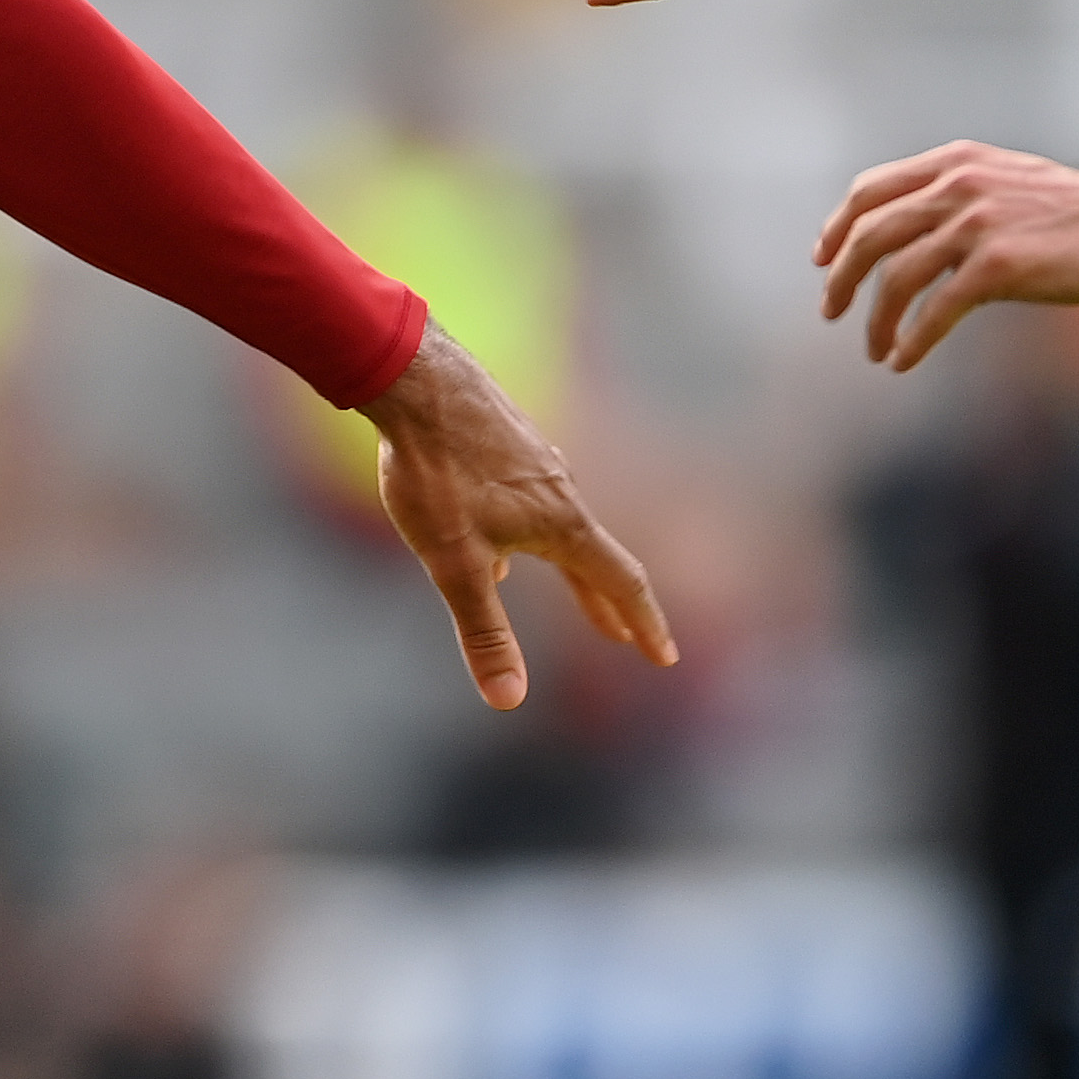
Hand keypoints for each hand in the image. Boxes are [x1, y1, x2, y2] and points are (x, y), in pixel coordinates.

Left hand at [361, 326, 676, 709]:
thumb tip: (510, 700)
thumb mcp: (454, 563)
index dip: (644, 623)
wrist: (413, 379)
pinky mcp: (509, 439)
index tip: (665, 656)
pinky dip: (534, 531)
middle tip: (625, 638)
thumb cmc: (436, 471)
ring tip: (572, 592)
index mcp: (562, 524)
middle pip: (595, 557)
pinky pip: (532, 497)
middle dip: (608, 603)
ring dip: (573, 565)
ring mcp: (537, 460)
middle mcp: (561, 489)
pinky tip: (494, 534)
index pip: (620, 582)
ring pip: (562, 525)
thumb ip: (484, 632)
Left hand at [817, 141, 1078, 371]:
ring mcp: (977, 224)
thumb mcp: (1010, 183)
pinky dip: (912, 339)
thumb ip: (961, 195)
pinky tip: (903, 359)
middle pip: (870, 234)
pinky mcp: (999, 266)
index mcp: (956, 163)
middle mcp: (958, 187)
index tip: (824, 259)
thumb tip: (918, 231)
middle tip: (832, 311)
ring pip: (896, 277)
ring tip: (874, 349)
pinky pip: (935, 310)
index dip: (839, 227)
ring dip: (876, 319)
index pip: (871, 191)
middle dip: (842, 277)